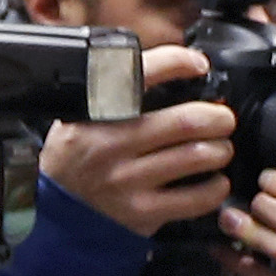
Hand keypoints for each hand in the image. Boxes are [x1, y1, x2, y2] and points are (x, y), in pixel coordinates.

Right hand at [38, 49, 231, 233]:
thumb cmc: (75, 157)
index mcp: (93, 113)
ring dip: (220, 149)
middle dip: (218, 117)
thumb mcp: (79, 115)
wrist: (53, 212)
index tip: (198, 65)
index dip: (178, 63)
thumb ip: (116, 93)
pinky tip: (213, 181)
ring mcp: (127, 181)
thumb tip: (171, 69)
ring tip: (219, 148)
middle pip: (186, 121)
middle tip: (222, 118)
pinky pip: (197, 199)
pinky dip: (216, 187)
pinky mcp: (143, 213)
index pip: (139, 74)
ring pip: (197, 157)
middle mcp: (110, 145)